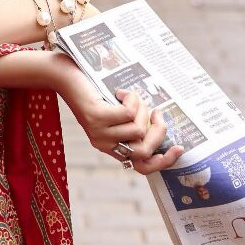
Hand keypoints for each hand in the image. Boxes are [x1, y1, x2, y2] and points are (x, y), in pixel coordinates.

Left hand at [57, 65, 183, 174]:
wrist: (65, 77)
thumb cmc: (94, 92)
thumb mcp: (115, 113)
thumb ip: (133, 123)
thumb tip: (161, 125)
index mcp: (111, 147)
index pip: (142, 167)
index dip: (164, 161)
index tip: (179, 148)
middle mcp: (104, 144)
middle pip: (145, 150)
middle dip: (158, 130)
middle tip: (158, 112)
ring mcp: (99, 132)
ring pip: (139, 129)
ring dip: (142, 109)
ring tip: (130, 98)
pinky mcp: (96, 117)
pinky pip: (129, 113)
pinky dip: (132, 100)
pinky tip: (121, 92)